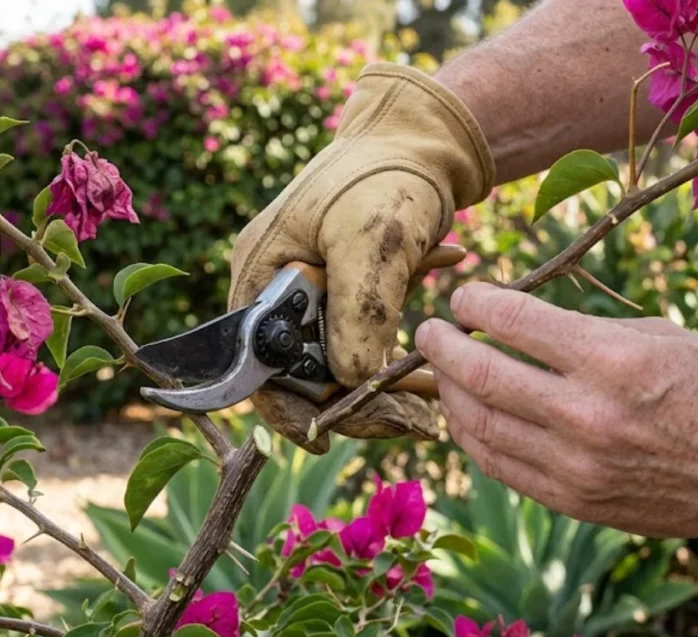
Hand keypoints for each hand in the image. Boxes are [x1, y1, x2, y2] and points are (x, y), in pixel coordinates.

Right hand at [229, 63, 494, 453]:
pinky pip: (364, 334)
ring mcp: (310, 292)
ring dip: (387, 372)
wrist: (425, 138)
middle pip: (302, 372)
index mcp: (259, 277)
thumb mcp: (372, 242)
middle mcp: (275, 290)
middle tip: (416, 414)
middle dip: (358, 394)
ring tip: (438, 384)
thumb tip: (354, 382)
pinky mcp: (345, 290)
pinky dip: (400, 340)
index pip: (258, 369)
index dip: (294, 410)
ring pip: (338, 359)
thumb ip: (359, 312)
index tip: (337, 436)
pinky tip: (440, 339)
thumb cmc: (388, 176)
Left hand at [415, 282, 697, 562]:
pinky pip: (496, 464)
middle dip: (439, 345)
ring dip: (446, 391)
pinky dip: (471, 434)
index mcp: (611, 361)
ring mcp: (574, 465)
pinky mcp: (571, 500)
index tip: (462, 298)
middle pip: (478, 374)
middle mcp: (585, 414)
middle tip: (427, 331)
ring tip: (441, 372)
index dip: (473, 302)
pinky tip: (466, 413)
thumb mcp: (660, 338)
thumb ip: (582, 331)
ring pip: (476, 424)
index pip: (511, 321)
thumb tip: (515, 322)